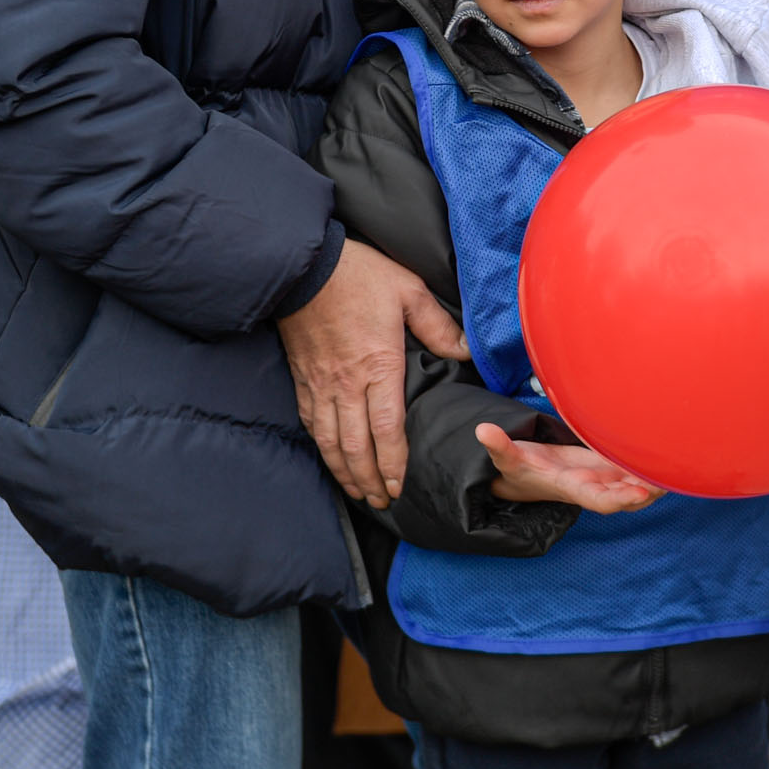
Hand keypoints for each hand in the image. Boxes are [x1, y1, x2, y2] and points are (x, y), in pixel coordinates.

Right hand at [279, 241, 468, 506]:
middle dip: (369, 479)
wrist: (303, 265)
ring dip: (344, 471)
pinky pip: (311, 422)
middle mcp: (346, 383)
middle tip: (382, 502)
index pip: (387, 428)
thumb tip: (465, 352)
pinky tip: (329, 457)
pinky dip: (321, 447)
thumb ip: (438, 326)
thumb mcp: (408, 290)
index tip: (399, 485)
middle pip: (356, 445)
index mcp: (378, 365)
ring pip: (330, 441)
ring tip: (358, 492)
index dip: (393, 462)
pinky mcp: (302, 377)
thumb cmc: (358, 275)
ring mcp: (321, 383)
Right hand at [475, 425, 661, 512]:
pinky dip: (650, 469)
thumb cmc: (518, 467)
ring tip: (680, 470)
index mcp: (571, 487)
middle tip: (671, 481)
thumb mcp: (507, 458)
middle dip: (647, 492)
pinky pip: (632, 472)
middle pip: (624, 497)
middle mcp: (592, 487)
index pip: (598, 499)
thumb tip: (482, 430)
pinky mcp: (607, 467)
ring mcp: (602, 479)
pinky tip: (670, 459)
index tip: (640, 493)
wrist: (528, 474)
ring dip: (655, 481)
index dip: (620, 499)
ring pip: (633, 485)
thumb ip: (499, 446)